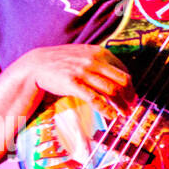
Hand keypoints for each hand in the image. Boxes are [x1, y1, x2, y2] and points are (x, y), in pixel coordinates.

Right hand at [10, 45, 133, 115]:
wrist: (36, 65)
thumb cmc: (61, 62)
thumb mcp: (83, 54)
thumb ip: (99, 61)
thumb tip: (116, 74)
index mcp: (99, 52)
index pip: (123, 70)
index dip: (131, 85)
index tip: (132, 94)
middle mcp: (94, 61)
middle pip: (122, 80)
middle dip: (130, 95)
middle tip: (132, 106)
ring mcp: (84, 72)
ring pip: (111, 90)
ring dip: (121, 104)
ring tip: (124, 113)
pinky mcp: (73, 84)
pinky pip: (95, 98)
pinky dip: (106, 109)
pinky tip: (111, 116)